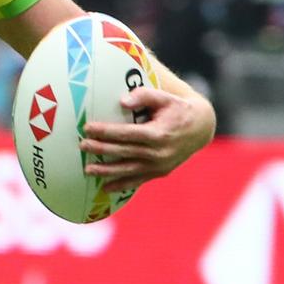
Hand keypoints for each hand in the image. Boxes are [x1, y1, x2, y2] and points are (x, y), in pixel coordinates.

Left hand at [80, 87, 214, 192]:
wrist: (201, 129)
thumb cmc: (177, 109)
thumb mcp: (164, 97)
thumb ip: (144, 96)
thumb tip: (122, 101)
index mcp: (158, 134)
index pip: (126, 133)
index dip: (106, 131)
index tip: (88, 128)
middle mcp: (158, 153)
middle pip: (123, 152)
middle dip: (101, 149)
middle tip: (82, 145)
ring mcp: (159, 165)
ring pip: (128, 170)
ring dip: (107, 171)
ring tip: (87, 169)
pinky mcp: (160, 173)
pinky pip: (137, 180)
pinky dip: (121, 185)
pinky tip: (105, 187)